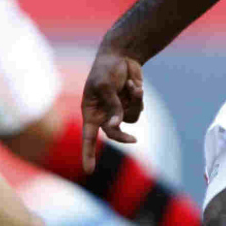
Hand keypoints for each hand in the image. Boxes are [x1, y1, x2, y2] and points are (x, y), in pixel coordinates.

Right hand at [80, 49, 144, 173]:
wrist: (122, 55)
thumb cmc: (106, 69)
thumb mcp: (105, 85)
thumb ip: (112, 106)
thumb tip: (117, 125)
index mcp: (90, 111)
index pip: (87, 136)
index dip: (88, 154)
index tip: (88, 170)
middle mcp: (103, 114)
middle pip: (113, 133)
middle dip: (123, 137)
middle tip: (133, 140)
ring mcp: (118, 111)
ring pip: (129, 120)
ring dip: (133, 103)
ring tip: (130, 86)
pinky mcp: (130, 105)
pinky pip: (138, 111)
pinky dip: (138, 98)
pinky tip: (134, 85)